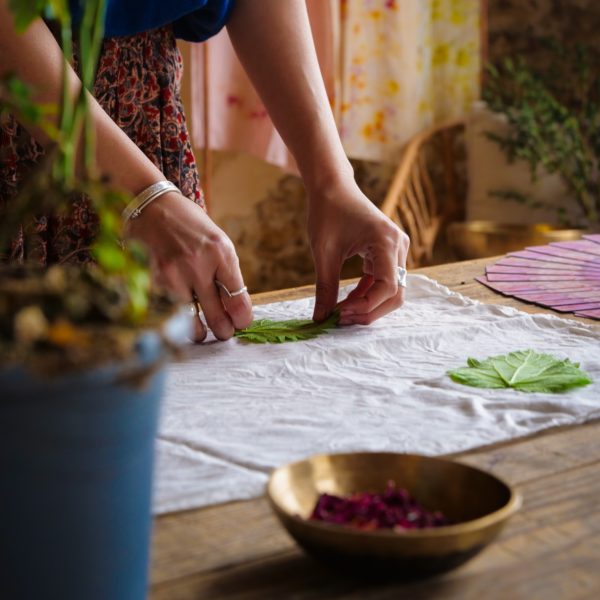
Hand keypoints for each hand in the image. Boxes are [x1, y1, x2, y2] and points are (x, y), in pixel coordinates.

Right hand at [125, 192, 252, 341]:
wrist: (153, 205)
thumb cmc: (190, 226)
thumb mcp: (218, 243)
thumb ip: (226, 274)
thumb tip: (235, 309)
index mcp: (222, 254)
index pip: (238, 301)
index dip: (242, 319)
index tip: (241, 323)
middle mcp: (199, 265)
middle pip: (218, 318)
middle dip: (224, 331)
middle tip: (224, 332)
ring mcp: (173, 275)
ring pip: (191, 324)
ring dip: (199, 332)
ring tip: (202, 331)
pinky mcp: (152, 280)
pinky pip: (169, 313)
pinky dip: (176, 320)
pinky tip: (179, 316)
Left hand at [307, 181, 409, 325]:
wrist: (332, 187)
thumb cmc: (327, 212)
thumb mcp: (324, 252)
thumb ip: (325, 287)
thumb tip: (321, 318)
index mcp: (386, 242)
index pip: (387, 287)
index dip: (365, 306)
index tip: (339, 314)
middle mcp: (399, 246)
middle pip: (395, 294)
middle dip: (370, 311)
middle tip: (341, 319)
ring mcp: (397, 249)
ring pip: (392, 291)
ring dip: (368, 305)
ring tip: (341, 311)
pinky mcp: (389, 252)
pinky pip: (384, 282)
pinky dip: (367, 294)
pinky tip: (346, 300)